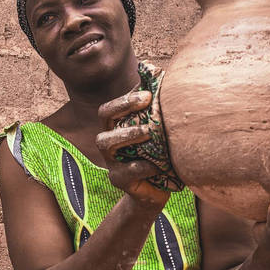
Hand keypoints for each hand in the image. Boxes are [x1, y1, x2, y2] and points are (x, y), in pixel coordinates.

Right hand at [95, 90, 170, 206]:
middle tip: (147, 100)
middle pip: (104, 117)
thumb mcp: (158, 133)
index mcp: (116, 128)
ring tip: (148, 131)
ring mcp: (111, 161)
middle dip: (123, 105)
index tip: (148, 93)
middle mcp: (109, 141)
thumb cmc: (158, 156)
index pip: (110, 107)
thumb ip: (157, 112)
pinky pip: (129, 171)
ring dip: (128, 133)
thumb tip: (165, 78)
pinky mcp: (119, 180)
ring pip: (107, 142)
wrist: (156, 191)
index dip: (125, 99)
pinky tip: (160, 164)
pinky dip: (145, 166)